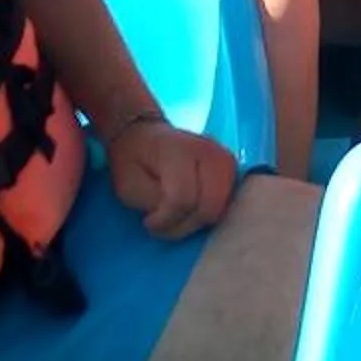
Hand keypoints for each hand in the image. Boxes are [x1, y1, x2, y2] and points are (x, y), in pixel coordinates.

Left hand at [103, 116, 236, 239]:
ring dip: (199, 220)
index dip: (166, 221)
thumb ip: (154, 203)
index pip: (183, 199)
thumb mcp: (130, 186)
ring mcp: (224, 158)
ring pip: (223, 206)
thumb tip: (177, 218)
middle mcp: (209, 151)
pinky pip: (229, 200)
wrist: (144, 135)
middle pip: (210, 206)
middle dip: (186, 224)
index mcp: (178, 151)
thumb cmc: (133, 160)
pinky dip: (211, 212)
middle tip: (165, 225)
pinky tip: (192, 211)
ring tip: (177, 217)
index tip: (149, 222)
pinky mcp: (230, 166)